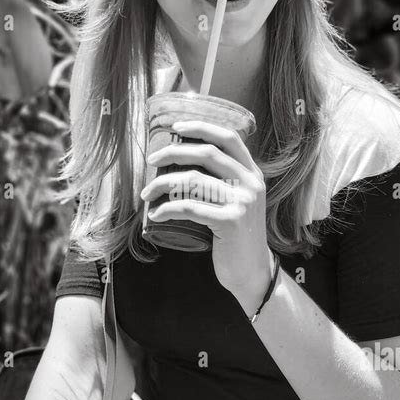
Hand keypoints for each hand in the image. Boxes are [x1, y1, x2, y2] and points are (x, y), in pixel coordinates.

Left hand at [141, 119, 273, 311]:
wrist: (252, 272)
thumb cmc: (236, 236)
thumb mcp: (238, 202)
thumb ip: (223, 181)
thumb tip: (182, 159)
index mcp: (253, 174)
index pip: (229, 138)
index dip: (201, 127)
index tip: (175, 127)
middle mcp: (251, 184)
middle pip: (206, 154)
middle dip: (173, 152)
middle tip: (151, 161)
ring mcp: (242, 202)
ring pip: (193, 180)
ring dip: (162, 184)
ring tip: (147, 194)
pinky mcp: (230, 222)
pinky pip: (189, 207)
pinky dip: (166, 209)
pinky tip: (155, 214)